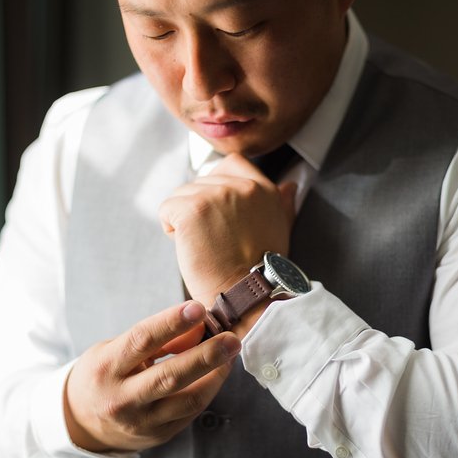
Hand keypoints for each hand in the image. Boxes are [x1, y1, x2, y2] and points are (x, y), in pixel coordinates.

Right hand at [63, 300, 239, 452]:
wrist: (82, 422)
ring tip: (230, 354)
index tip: (198, 309)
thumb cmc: (104, 374)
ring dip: (215, 375)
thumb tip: (198, 325)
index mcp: (106, 368)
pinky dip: (208, 389)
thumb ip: (154, 339)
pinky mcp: (159, 435)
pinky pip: (191, 412)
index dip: (172, 323)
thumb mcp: (116, 349)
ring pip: (188, 400)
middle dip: (206, 356)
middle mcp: (122, 398)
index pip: (142, 341)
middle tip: (232, 339)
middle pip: (170, 376)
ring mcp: (141, 422)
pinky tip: (217, 372)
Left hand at [159, 153, 296, 306]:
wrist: (244, 294)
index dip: (217, 184)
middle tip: (214, 239)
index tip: (217, 212)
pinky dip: (171, 229)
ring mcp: (215, 195)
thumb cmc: (258, 268)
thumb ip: (281, 203)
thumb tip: (290, 185)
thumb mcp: (279, 229)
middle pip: (201, 181)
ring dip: (184, 219)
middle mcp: (240, 185)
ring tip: (204, 245)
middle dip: (200, 208)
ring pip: (182, 195)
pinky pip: (167, 209)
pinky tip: (190, 248)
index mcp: (262, 188)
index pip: (232, 163)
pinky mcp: (192, 209)